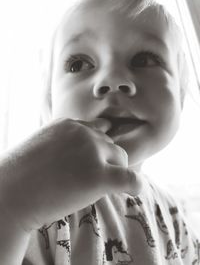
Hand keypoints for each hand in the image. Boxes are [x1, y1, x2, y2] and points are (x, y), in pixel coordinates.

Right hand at [0, 118, 140, 231]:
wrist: (9, 194)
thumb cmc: (20, 175)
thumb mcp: (42, 147)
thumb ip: (64, 144)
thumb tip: (79, 155)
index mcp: (70, 124)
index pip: (99, 130)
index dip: (100, 147)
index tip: (97, 160)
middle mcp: (84, 133)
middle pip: (111, 145)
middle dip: (107, 161)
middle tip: (92, 179)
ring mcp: (92, 152)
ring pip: (121, 159)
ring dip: (115, 172)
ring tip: (96, 187)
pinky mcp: (98, 176)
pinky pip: (130, 178)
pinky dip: (135, 185)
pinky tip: (132, 191)